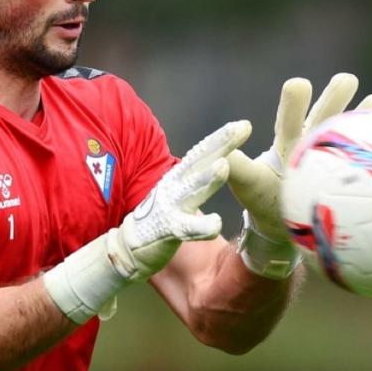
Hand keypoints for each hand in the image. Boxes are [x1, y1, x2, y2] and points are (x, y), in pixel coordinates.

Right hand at [43, 119, 251, 322]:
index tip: (243, 124)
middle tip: (242, 128)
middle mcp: (174, 186)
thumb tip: (221, 162)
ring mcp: (170, 206)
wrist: (128, 246)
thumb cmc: (161, 217)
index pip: (202, 153)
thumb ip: (196, 179)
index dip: (221, 138)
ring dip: (207, 179)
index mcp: (180, 176)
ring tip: (224, 166)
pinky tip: (215, 224)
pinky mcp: (167, 229)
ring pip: (192, 190)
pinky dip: (201, 226)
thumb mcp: (179, 193)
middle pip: (200, 161)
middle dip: (221, 144)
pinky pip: (186, 228)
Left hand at [226, 73, 371, 277]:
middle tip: (346, 79)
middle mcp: (313, 143)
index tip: (299, 84)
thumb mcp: (248, 185)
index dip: (294, 103)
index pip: (289, 118)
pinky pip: (369, 161)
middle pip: (325, 116)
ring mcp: (335, 157)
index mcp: (288, 142)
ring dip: (365, 118)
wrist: (284, 221)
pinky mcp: (350, 173)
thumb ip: (238, 170)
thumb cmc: (264, 199)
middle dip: (335, 97)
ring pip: (351, 132)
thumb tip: (224, 157)